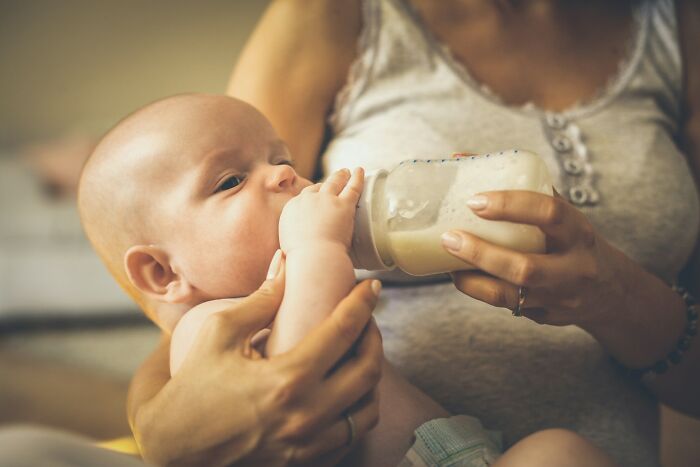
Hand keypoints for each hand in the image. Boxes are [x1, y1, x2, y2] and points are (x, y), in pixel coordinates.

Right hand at [131, 271, 382, 465]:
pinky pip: (349, 436)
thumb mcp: (219, 335)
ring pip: (367, 410)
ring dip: (372, 378)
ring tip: (359, 356)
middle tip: (366, 319)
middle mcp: (306, 414)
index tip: (372, 287)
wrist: (175, 449)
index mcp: (287, 379)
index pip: (343, 331)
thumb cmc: (193, 389)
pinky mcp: (304, 460)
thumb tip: (285, 265)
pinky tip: (345, 392)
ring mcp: (308, 443)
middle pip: (368, 371)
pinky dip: (357, 411)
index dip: (363, 303)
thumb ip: (260, 300)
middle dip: (375, 338)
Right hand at [279, 168, 363, 253]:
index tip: (318, 197)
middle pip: (317, 186)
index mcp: (291, 208)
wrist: (313, 258)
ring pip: (334, 182)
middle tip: (334, 178)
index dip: (313, 195)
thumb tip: (295, 241)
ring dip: (341, 176)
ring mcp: (326, 200)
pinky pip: (352, 187)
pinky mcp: (343, 205)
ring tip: (347, 172)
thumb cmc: (302, 259)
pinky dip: (357, 178)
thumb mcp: (288, 244)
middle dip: (326, 183)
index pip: (304, 197)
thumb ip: (294, 236)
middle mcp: (307, 200)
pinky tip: (360, 171)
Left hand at [442, 190, 628, 325]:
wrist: (610, 289)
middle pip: (525, 267)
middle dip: (481, 253)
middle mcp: (574, 268)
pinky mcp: (546, 317)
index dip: (510, 205)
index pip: (549, 213)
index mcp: (579, 232)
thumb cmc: (572, 240)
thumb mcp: (561, 213)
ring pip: (510, 295)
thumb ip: (521, 188)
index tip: (475, 201)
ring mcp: (560, 298)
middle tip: (449, 237)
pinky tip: (460, 274)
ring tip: (446, 258)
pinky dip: (478, 290)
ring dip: (471, 278)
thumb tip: (462, 158)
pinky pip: (506, 307)